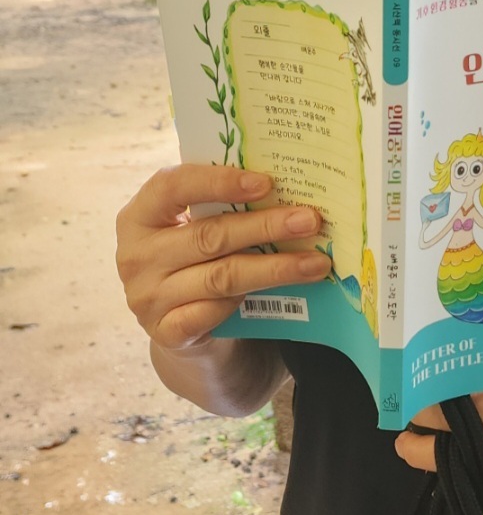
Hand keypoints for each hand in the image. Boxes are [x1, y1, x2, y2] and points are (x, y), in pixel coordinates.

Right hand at [116, 163, 331, 350]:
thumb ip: (220, 203)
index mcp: (139, 214)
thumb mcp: (193, 222)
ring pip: (222, 277)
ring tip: (315, 262)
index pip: (174, 186)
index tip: (267, 182)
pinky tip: (282, 292)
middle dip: (266, 226)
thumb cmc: (193, 252)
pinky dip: (247, 300)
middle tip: (310, 221)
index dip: (220, 181)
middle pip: (210, 236)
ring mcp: (147, 298)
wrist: (175, 319)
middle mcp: (136, 256)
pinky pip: (214, 313)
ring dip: (275, 268)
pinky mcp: (165, 333)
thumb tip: (286, 185)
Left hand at [395, 384, 482, 514]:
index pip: (467, 408)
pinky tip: (477, 506)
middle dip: (427, 445)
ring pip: (482, 484)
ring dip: (456, 474)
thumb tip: (479, 351)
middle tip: (408, 440)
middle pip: (466, 449)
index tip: (416, 408)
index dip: (433, 411)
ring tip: (435, 460)